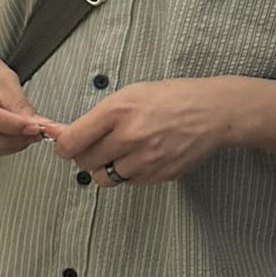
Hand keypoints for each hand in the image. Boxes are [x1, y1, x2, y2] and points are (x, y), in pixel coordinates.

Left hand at [45, 77, 236, 185]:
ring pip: (103, 177)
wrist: (213, 112)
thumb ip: (97, 116)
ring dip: (104, 168)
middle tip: (94, 147)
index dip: (62, 146)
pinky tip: (138, 157)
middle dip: (84, 156)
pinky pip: (127, 182)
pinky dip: (126, 174)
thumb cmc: (173, 98)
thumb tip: (65, 133)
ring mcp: (144, 159)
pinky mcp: (157, 175)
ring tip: (118, 153)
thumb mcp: (130, 94)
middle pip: (84, 162)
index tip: (64, 146)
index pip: (72, 141)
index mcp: (117, 111)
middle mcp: (129, 137)